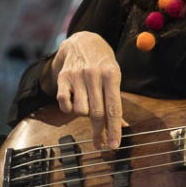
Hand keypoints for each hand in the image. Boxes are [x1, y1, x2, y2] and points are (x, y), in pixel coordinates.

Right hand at [45, 31, 124, 149]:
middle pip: (97, 113)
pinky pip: (63, 104)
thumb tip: (122, 126)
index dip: (114, 129)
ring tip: (88, 107)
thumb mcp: (115, 76)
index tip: (115, 145)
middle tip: (101, 143)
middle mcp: (94, 75)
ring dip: (84, 116)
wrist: (82, 41)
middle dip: (100, 132)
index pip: (113, 108)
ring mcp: (77, 76)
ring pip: (80, 111)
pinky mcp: (63, 77)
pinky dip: (68, 109)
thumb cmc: (102, 63)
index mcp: (111, 75)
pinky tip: (73, 104)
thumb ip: (116, 101)